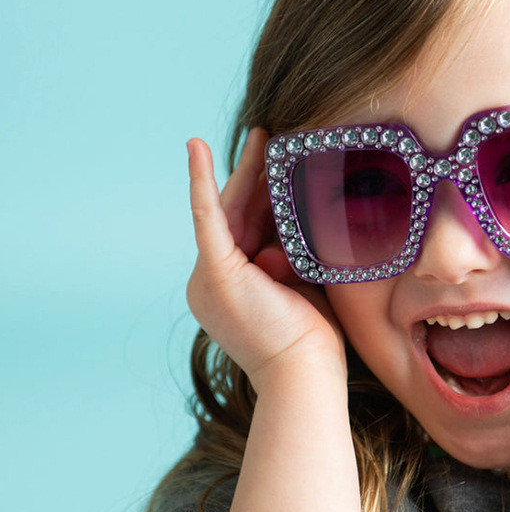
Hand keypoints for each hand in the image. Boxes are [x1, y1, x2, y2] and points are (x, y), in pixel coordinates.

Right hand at [186, 129, 346, 387]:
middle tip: (270, 137)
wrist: (306, 375)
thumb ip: (290, 253)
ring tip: (263, 136)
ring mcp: (210, 277)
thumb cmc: (313, 340)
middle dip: (256, 176)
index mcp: (232, 287)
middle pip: (237, 215)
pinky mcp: (214, 273)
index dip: (264, 195)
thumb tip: (295, 222)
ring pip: (229, 212)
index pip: (247, 229)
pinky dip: (201, 182)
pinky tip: (195, 147)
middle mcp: (213, 280)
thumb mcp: (300, 285)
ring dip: (247, 172)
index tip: (278, 165)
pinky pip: (206, 218)